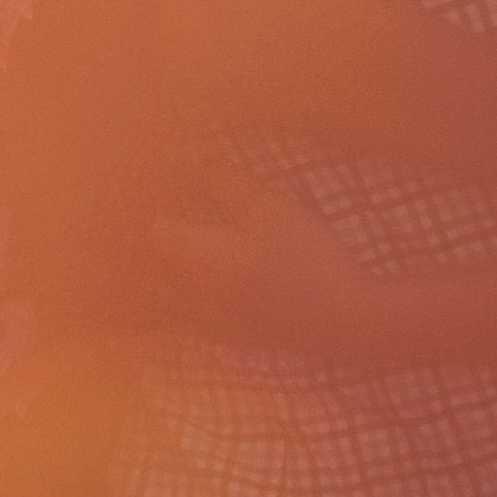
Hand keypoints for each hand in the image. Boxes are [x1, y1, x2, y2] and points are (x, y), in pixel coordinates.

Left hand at [140, 181, 376, 358]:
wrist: (348, 321)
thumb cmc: (307, 257)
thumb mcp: (269, 207)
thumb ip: (226, 181)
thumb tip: (193, 158)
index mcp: (196, 259)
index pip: (153, 230)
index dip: (155, 205)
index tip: (163, 188)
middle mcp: (193, 295)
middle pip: (148, 271)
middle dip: (148, 246)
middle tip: (158, 219)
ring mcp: (211, 322)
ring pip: (163, 303)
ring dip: (157, 279)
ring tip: (169, 255)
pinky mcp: (233, 339)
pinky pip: (187, 323)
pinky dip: (180, 304)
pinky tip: (199, 288)